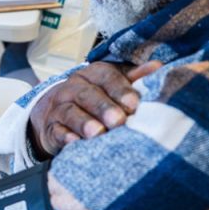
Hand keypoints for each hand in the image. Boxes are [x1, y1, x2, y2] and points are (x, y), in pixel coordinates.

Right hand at [29, 61, 161, 157]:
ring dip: (84, 122)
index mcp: (91, 75)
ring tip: (98, 133)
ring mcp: (59, 109)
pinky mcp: (51, 129)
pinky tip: (74, 142)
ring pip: (70, 112)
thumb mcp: (111, 85)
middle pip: (87, 94)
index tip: (134, 104)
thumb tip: (157, 66)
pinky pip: (56, 131)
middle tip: (118, 120)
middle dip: (103, 107)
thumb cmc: (93, 99)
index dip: (120, 89)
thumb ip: (133, 78)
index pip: (105, 76)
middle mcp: (72, 89)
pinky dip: (65, 137)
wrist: (56, 114)